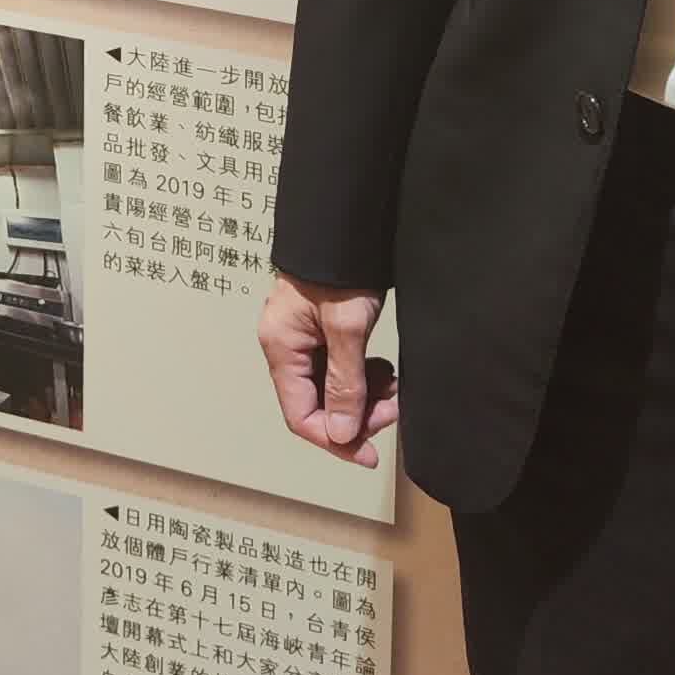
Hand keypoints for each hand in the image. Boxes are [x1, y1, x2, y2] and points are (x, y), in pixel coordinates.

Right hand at [260, 273, 397, 465]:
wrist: (346, 222)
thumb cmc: (340, 267)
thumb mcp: (347, 327)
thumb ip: (345, 382)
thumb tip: (343, 434)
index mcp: (281, 348)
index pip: (301, 415)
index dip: (334, 440)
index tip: (368, 452)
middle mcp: (287, 347)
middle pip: (317, 404)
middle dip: (357, 414)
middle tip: (392, 407)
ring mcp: (304, 338)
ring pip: (332, 388)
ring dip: (364, 396)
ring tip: (393, 385)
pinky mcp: (323, 330)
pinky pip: (340, 369)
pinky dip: (364, 376)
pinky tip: (384, 368)